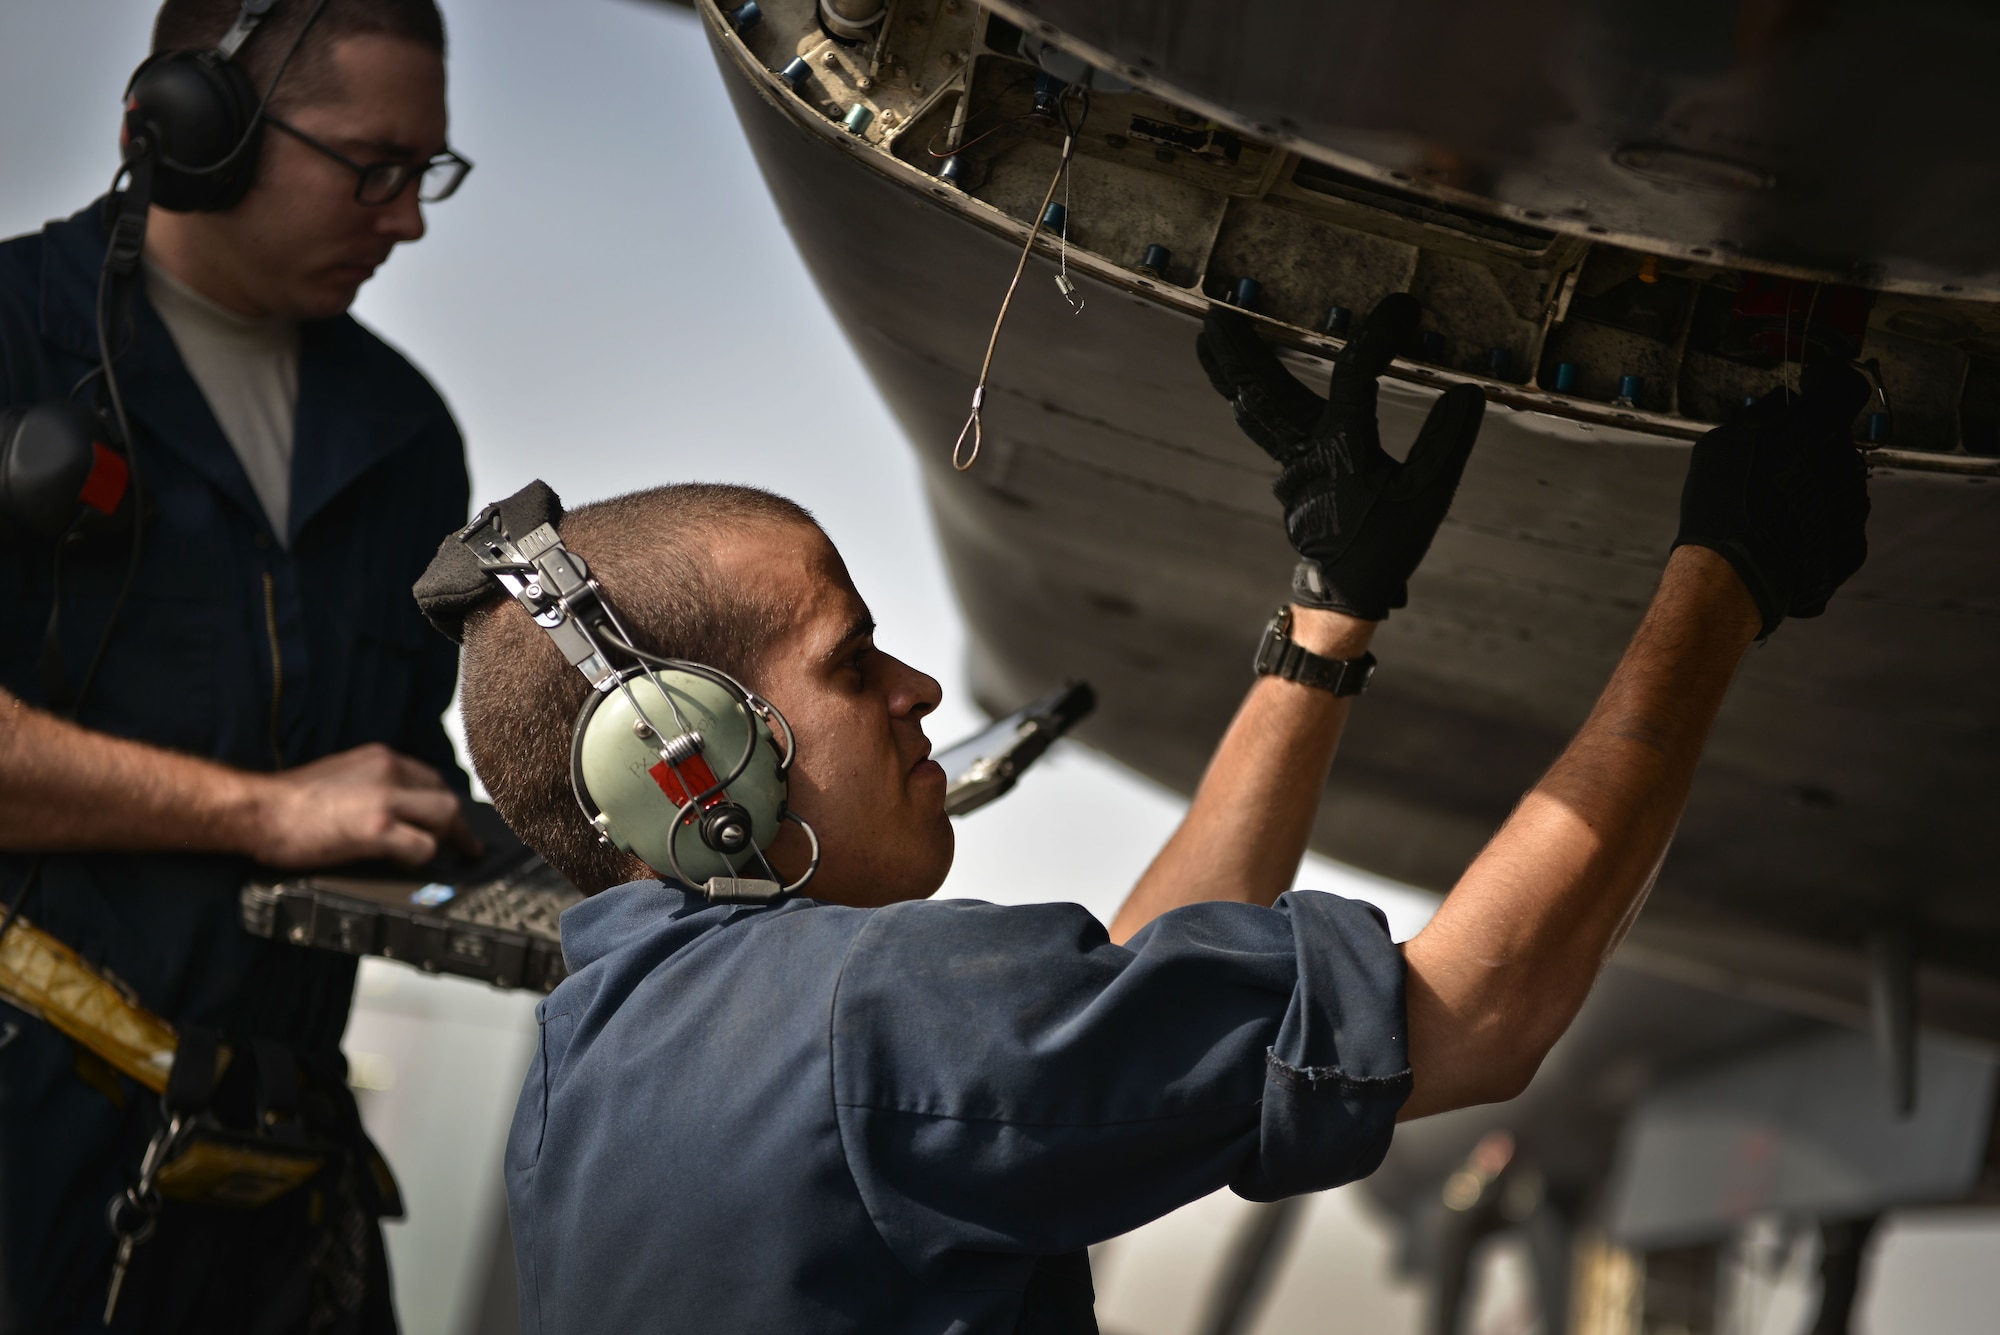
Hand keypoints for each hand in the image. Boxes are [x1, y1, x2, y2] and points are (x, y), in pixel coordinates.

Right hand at [241, 743, 481, 868]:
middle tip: (465, 846)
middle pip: (447, 797)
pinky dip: (421, 859)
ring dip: (448, 841)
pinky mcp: (378, 828)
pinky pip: (423, 847)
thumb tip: (398, 809)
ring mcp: (386, 799)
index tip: (450, 821)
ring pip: (446, 817)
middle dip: (458, 825)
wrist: (257, 809)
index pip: (431, 778)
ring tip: (448, 858)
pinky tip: (406, 865)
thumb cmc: (290, 801)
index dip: (443, 804)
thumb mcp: (341, 776)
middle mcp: (389, 772)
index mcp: (381, 758)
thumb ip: (373, 785)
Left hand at [1197, 294, 1485, 619]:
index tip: (1403, 307)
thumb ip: (1447, 443)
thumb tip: (1467, 392)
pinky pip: (1261, 423)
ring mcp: (1287, 462)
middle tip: (1216, 307)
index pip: (1355, 378)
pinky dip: (1248, 393)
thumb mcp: (1430, 496)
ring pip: (1252, 405)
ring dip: (1230, 367)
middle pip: (1262, 390)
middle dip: (1240, 348)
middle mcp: (1305, 452)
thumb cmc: (1388, 544)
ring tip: (1210, 330)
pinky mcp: (1286, 471)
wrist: (1348, 590)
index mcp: (1343, 452)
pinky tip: (1241, 376)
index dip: (1378, 337)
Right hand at [1673, 361, 1871, 635]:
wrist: (1732, 576)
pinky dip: (1818, 528)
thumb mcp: (1722, 442)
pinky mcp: (1854, 545)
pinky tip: (1785, 538)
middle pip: (1838, 442)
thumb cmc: (1722, 504)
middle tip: (1774, 470)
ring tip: (1774, 512)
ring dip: (1816, 490)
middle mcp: (1846, 462)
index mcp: (1817, 426)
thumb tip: (1779, 402)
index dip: (1831, 389)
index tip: (1815, 396)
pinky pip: (1840, 525)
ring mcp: (1855, 506)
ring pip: (1841, 485)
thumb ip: (1760, 415)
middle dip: (1813, 450)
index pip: (1846, 387)